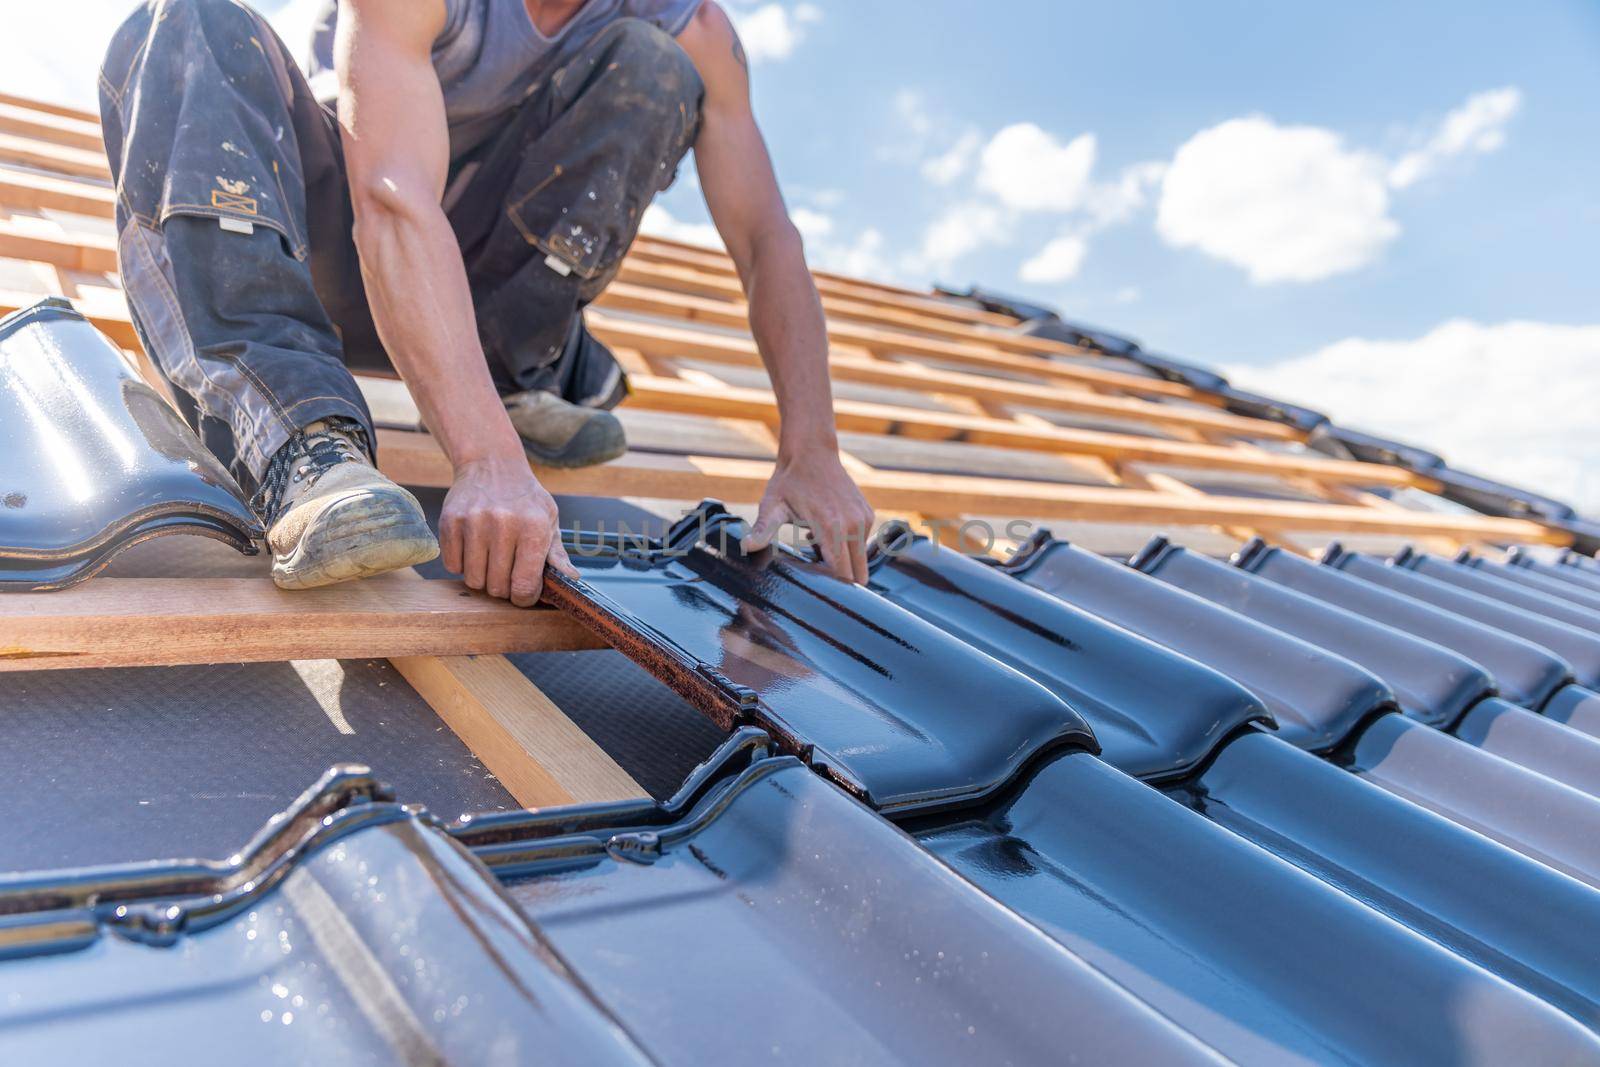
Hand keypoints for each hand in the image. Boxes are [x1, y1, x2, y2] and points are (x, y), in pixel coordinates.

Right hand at [439, 456, 577, 606]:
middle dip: (503, 588)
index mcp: (533, 526)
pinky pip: (452, 565)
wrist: (492, 463)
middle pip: (497, 586)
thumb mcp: (548, 518)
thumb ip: (557, 552)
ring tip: (490, 562)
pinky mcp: (450, 521)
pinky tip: (474, 550)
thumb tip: (571, 579)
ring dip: (482, 578)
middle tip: (506, 574)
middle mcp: (503, 524)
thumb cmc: (525, 497)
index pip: (524, 584)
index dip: (524, 598)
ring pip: (473, 579)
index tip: (523, 595)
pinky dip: (462, 565)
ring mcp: (473, 522)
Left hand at [742, 447, 874, 582]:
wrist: (811, 452)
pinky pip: (862, 543)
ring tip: (818, 546)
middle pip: (858, 574)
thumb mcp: (773, 506)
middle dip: (841, 579)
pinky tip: (827, 534)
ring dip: (844, 561)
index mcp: (832, 528)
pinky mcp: (868, 514)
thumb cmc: (789, 481)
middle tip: (817, 571)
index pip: (843, 574)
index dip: (831, 585)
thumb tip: (746, 547)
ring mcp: (864, 519)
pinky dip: (848, 545)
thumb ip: (763, 530)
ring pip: (861, 560)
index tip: (816, 586)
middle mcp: (853, 525)